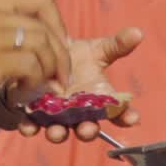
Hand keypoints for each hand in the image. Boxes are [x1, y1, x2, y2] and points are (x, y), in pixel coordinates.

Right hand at [0, 0, 70, 113]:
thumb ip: (11, 28)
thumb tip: (51, 44)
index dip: (59, 24)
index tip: (60, 46)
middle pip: (44, 27)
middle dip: (60, 55)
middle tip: (59, 77)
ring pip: (39, 44)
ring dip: (48, 69)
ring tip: (40, 85)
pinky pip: (27, 64)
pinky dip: (34, 80)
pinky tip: (23, 91)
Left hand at [12, 27, 142, 143]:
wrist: (47, 54)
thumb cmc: (78, 57)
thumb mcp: (98, 49)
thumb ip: (117, 45)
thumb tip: (138, 32)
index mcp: (99, 100)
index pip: (118, 112)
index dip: (127, 116)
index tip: (133, 118)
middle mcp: (80, 113)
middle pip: (87, 128)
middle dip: (88, 131)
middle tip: (88, 129)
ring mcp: (57, 116)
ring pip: (59, 131)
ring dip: (58, 133)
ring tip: (56, 132)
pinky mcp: (34, 114)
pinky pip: (31, 125)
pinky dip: (30, 127)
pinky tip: (27, 126)